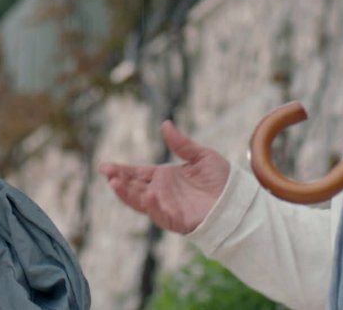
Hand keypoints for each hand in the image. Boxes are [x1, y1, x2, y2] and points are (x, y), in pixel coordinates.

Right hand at [98, 120, 229, 233]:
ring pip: (141, 202)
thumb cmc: (220, 180)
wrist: (237, 199)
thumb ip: (181, 144)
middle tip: (107, 173)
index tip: (104, 166)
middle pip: (133, 188)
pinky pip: (161, 214)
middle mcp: (161, 193)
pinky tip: (148, 195)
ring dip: (128, 194)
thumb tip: (165, 124)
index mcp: (163, 177)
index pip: (136, 174)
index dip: (120, 171)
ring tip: (115, 184)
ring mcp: (167, 207)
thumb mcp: (200, 156)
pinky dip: (153, 207)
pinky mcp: (177, 219)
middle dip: (119, 182)